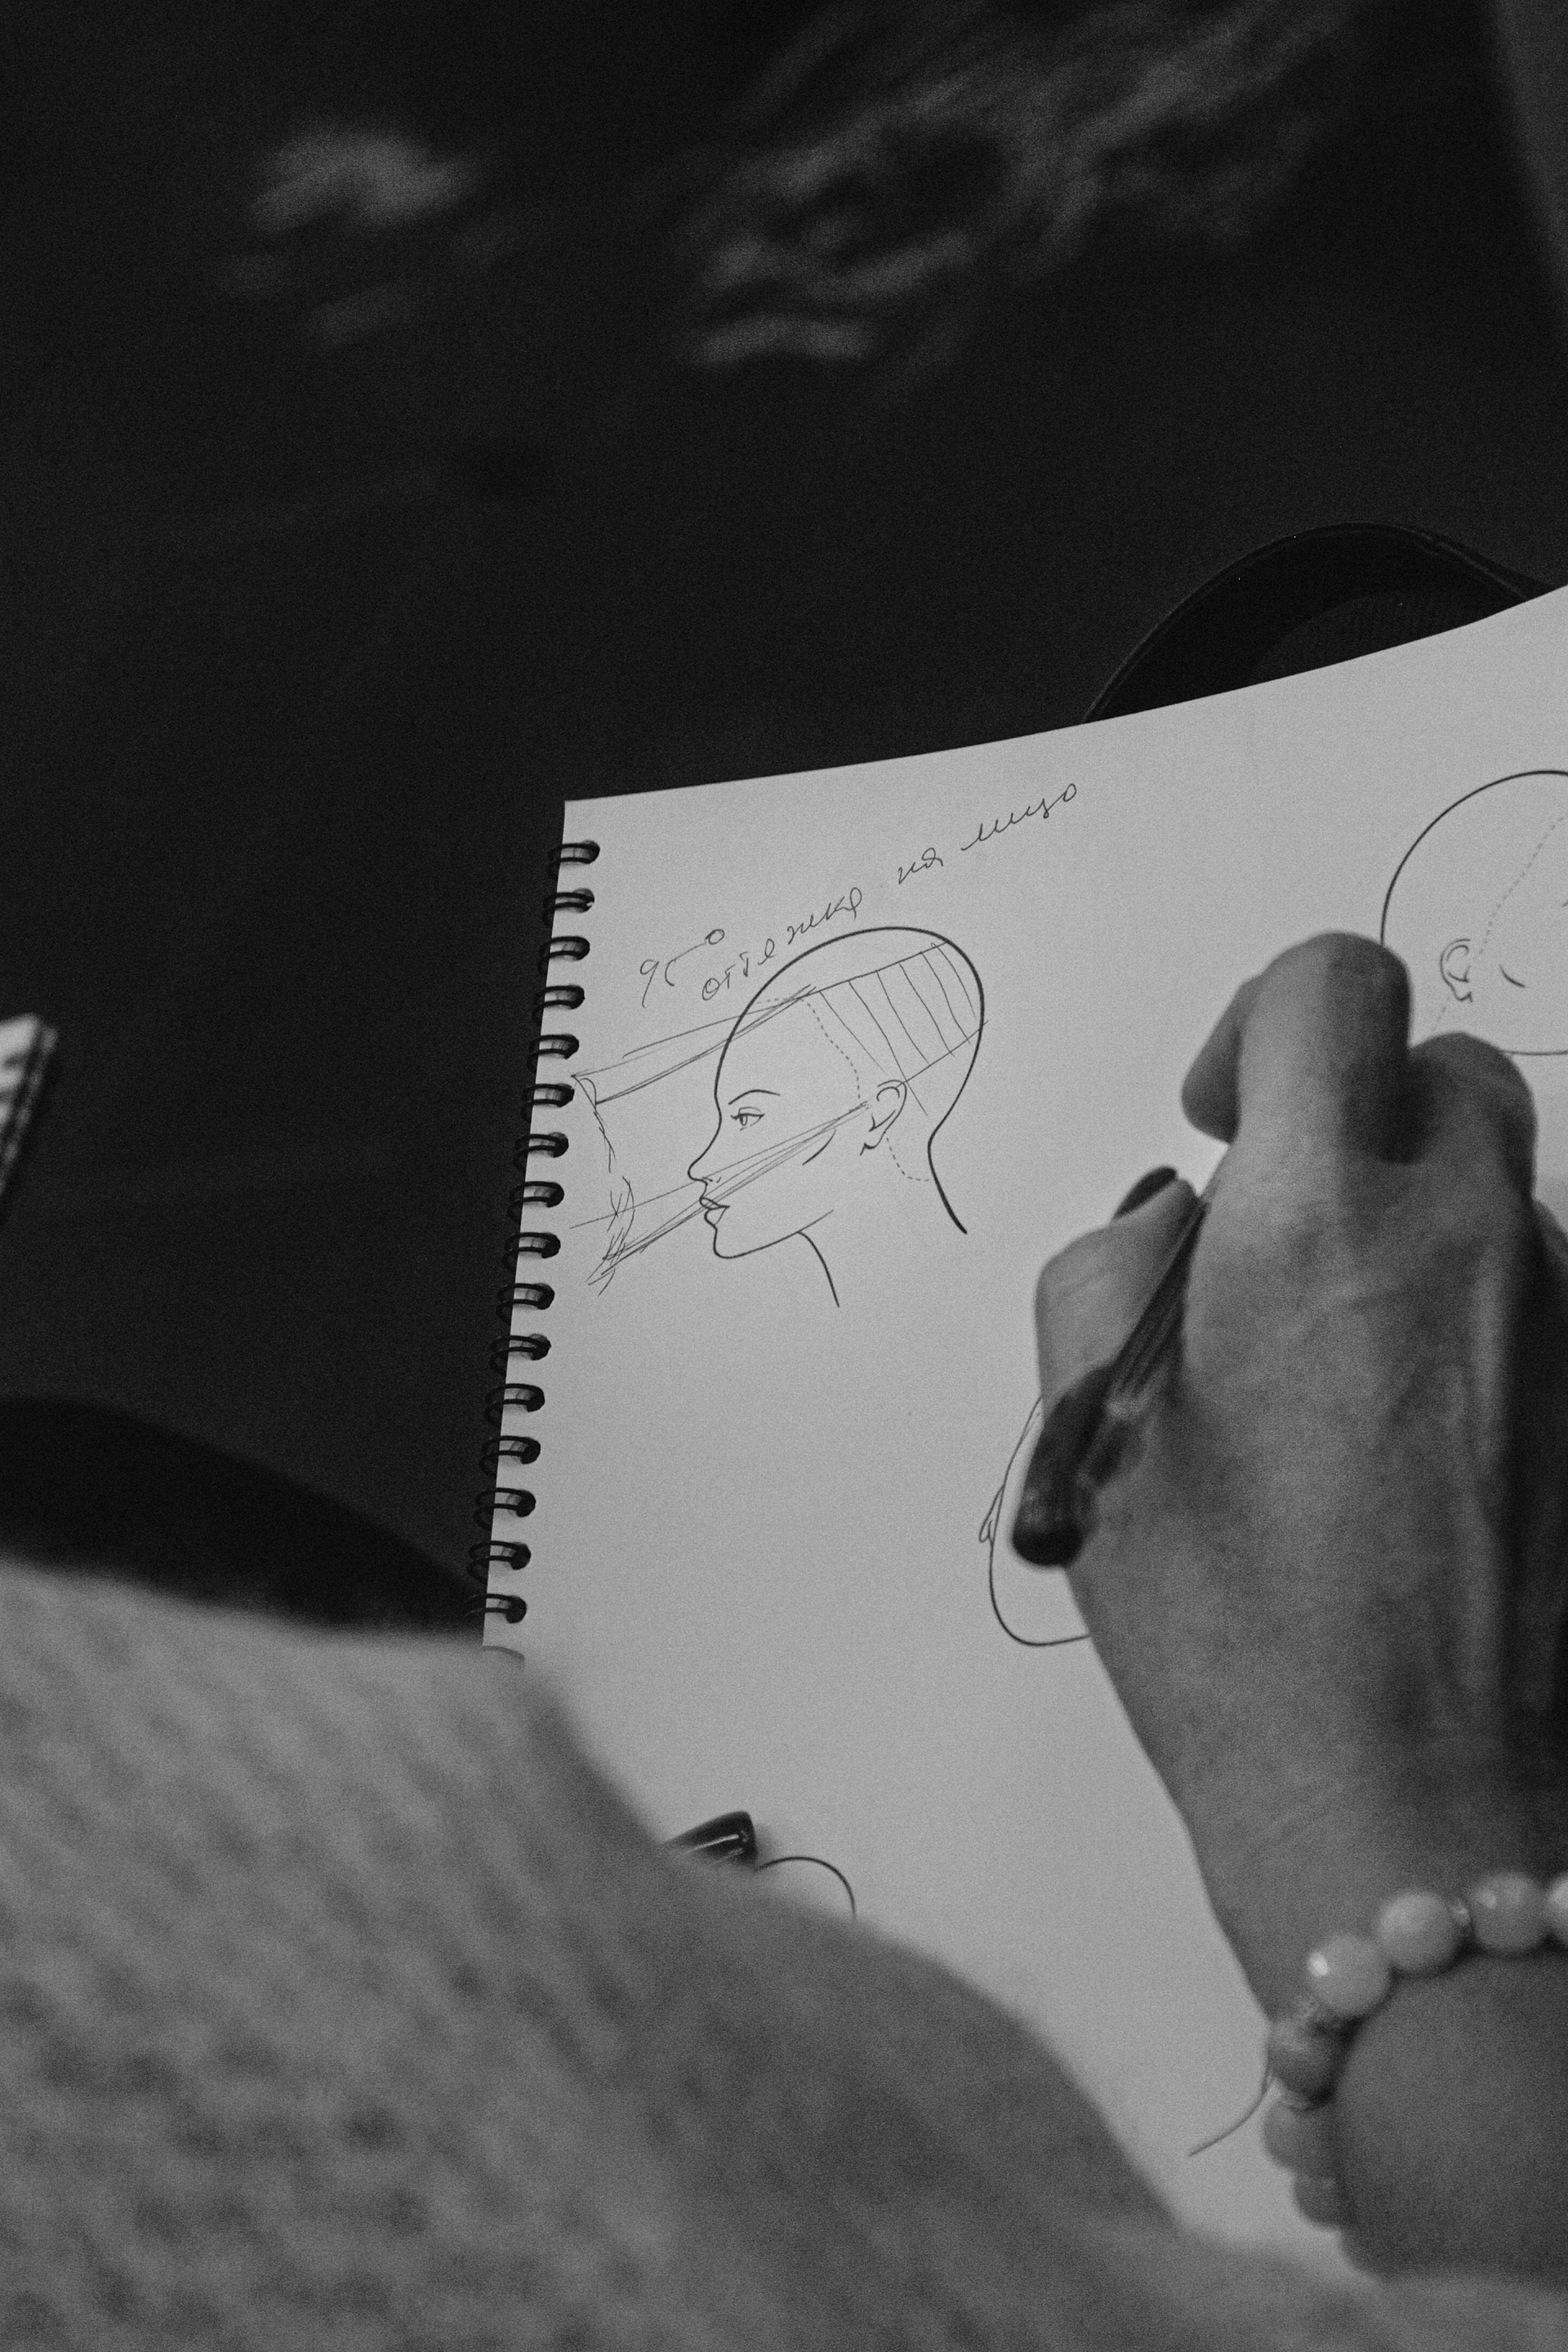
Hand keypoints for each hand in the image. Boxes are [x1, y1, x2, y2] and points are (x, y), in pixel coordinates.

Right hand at [1032, 933, 1567, 2005]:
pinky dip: (1470, 1310)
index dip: (1257, 1025)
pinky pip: (1536, 1289)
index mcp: (1318, 1224)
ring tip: (1332, 1359)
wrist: (1413, 1811)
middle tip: (1276, 1231)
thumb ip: (1108, 1274)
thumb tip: (1180, 1221)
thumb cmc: (1235, 1642)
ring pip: (1497, 1184)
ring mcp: (1557, 1318)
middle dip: (1351, 1114)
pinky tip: (1406, 1431)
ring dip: (1414, 1219)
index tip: (1222, 1122)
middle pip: (1438, 1069)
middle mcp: (1466, 1240)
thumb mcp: (1090, 1441)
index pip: (1330, 987)